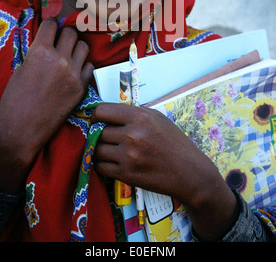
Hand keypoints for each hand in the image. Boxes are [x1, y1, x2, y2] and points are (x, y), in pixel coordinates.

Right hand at [0, 18, 92, 193]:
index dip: (51, 25)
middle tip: (60, 41)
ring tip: (68, 55)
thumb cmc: (14, 101)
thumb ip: (36, 53)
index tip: (51, 29)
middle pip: (71, 33)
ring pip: (84, 47)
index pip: (52, 24)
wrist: (22, 131)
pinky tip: (74, 71)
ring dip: (76, 48)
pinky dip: (83, 66)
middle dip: (65, 35)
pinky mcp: (81, 88)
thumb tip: (46, 42)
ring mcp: (73, 74)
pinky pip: (90, 66)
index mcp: (40, 52)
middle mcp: (59, 59)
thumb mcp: (21, 69)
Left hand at [91, 102, 237, 239]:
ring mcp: (128, 156)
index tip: (97, 120)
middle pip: (98, 131)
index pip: (102, 111)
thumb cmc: (175, 143)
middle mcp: (132, 135)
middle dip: (98, 134)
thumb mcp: (158, 118)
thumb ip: (135, 112)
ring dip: (99, 150)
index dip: (96, 115)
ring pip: (97, 150)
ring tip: (110, 150)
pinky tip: (112, 163)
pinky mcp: (126, 175)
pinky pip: (101, 167)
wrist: (190, 173)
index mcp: (140, 117)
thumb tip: (111, 111)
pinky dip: (103, 165)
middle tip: (106, 137)